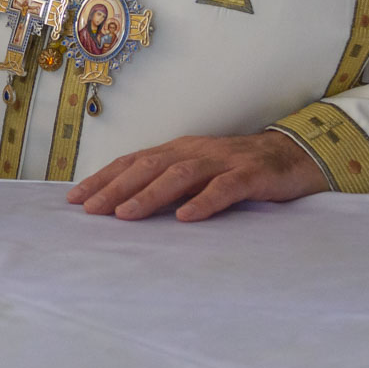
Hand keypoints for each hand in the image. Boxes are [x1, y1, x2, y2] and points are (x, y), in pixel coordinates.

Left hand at [67, 131, 327, 221]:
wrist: (293, 158)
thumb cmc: (238, 171)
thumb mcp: (199, 174)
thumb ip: (169, 185)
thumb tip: (125, 206)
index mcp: (179, 151)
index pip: (134, 161)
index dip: (104, 178)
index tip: (74, 199)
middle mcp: (195, 151)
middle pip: (149, 166)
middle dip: (116, 187)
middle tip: (89, 210)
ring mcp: (223, 162)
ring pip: (180, 175)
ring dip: (149, 194)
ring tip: (125, 215)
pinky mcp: (251, 176)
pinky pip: (225, 188)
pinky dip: (204, 201)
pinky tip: (186, 217)